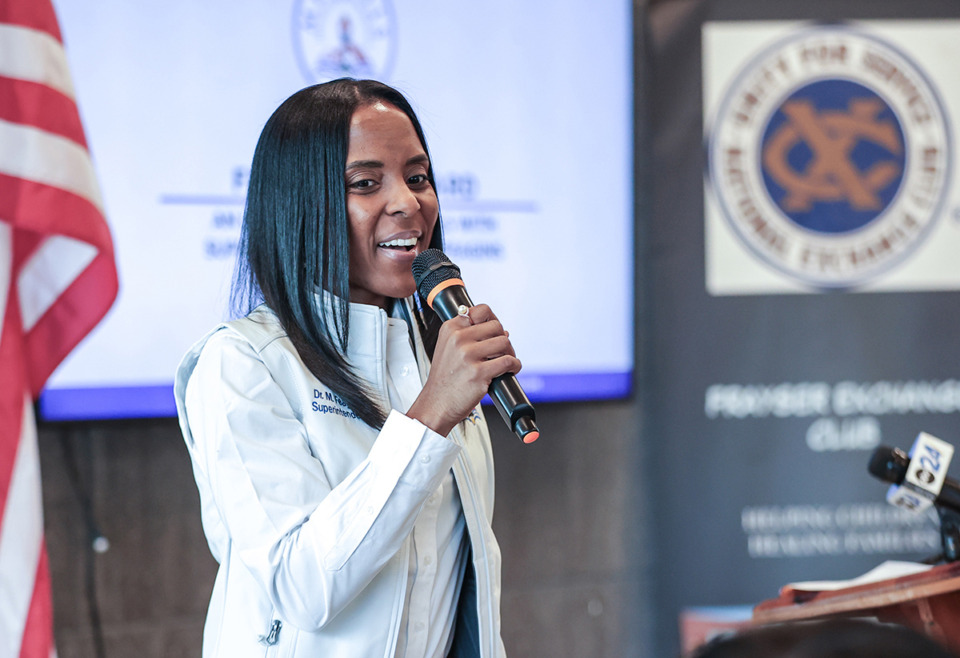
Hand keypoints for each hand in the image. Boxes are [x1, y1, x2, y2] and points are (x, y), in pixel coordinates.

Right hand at [407, 304, 521, 436]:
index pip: (481, 311)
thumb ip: (469, 335)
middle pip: (496, 326)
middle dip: (503, 339)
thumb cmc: (445, 379)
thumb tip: (502, 330)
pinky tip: (510, 370)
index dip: (493, 320)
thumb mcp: (448, 348)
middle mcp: (458, 338)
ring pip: (505, 342)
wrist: (436, 404)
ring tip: (505, 362)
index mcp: (450, 329)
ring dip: (510, 353)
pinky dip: (515, 366)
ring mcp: (468, 355)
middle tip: (501, 352)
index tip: (494, 332)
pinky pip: (508, 361)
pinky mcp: (479, 372)